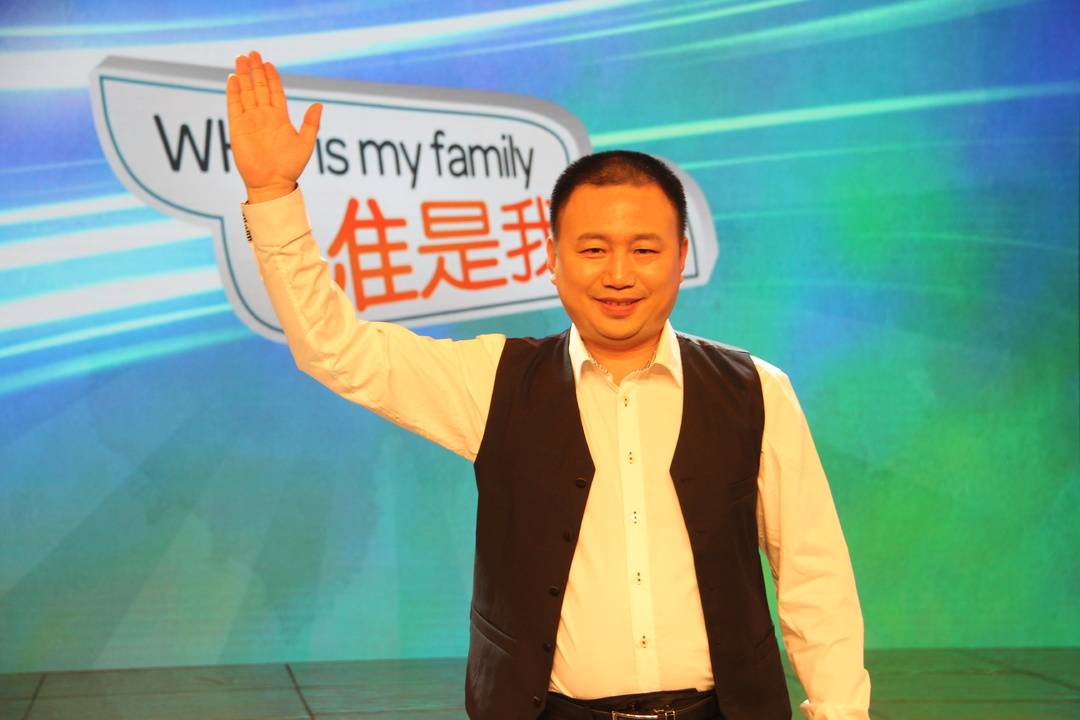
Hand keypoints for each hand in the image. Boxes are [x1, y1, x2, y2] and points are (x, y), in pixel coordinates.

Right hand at [226, 50, 321, 202]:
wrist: (272, 183)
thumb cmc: (290, 167)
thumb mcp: (305, 144)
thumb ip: (311, 124)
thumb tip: (319, 104)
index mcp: (280, 118)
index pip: (274, 91)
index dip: (272, 77)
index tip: (269, 63)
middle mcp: (264, 116)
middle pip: (258, 87)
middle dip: (255, 70)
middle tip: (252, 53)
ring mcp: (250, 120)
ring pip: (246, 92)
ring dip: (243, 75)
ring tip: (241, 58)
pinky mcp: (237, 128)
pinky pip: (234, 106)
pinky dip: (233, 92)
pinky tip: (232, 78)